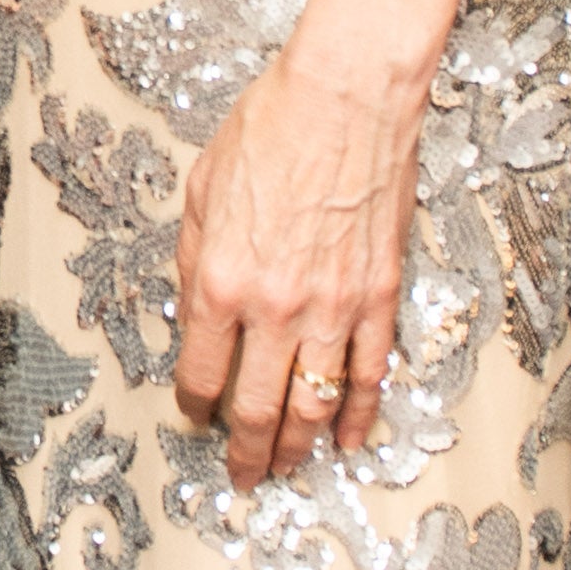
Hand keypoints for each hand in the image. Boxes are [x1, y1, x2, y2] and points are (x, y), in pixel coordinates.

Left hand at [170, 41, 426, 489]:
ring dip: (296, 447)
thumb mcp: (201, 193)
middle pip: (256, 407)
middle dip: (245, 451)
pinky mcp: (377, 297)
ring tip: (287, 468)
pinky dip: (358, 414)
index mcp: (220, 282)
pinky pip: (369, 373)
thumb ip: (193, 262)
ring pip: (312, 404)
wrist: (346, 95)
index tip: (194, 413)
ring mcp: (331, 308)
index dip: (193, 404)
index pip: (200, 371)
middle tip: (242, 474)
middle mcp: (274, 306)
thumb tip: (193, 313)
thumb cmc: (275, 126)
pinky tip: (349, 437)